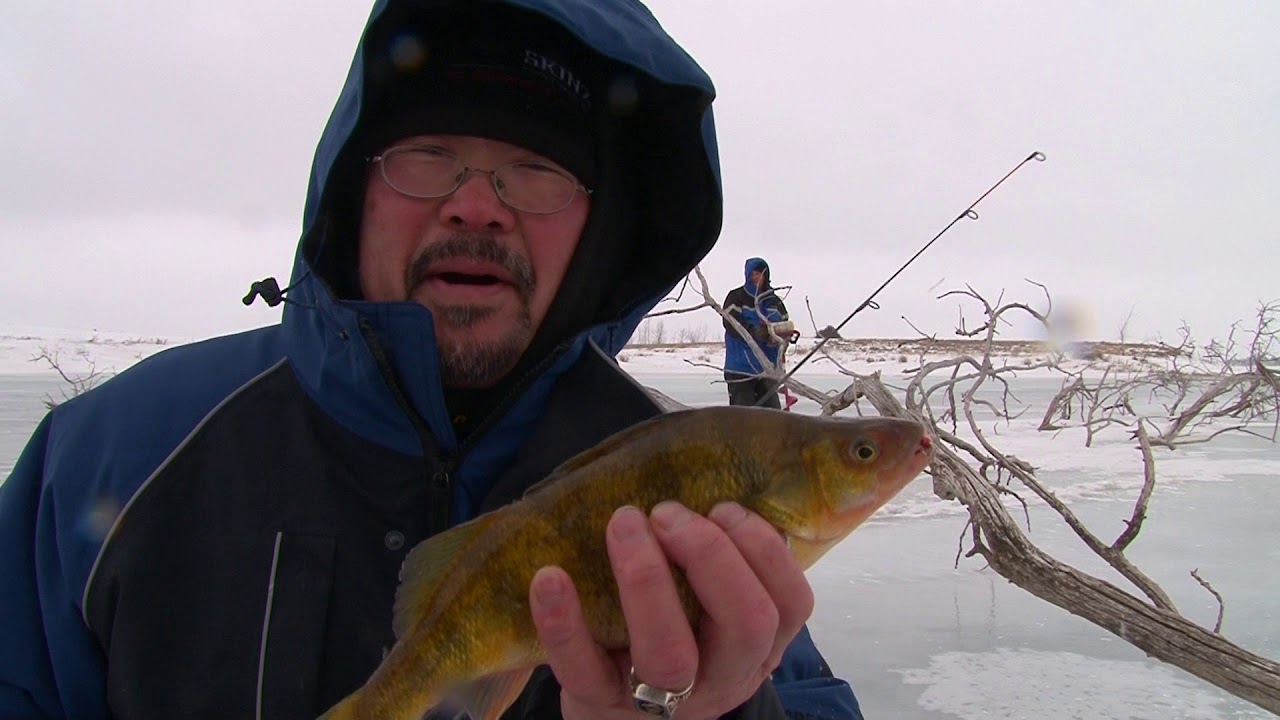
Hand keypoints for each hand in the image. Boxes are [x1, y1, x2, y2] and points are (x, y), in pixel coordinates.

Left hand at [529, 501, 814, 719]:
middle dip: (711, 554)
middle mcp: (723, 677)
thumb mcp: (710, 613)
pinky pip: (583, 671)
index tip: (722, 507)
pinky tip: (550, 576)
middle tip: (667, 514)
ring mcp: (665, 702)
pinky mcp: (602, 708)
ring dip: (646, 579)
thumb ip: (719, 564)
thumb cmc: (672, 639)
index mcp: (757, 646)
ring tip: (624, 522)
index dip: (763, 548)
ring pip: (670, 654)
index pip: (791, 602)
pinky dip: (564, 623)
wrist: (619, 717)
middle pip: (745, 623)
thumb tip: (703, 479)